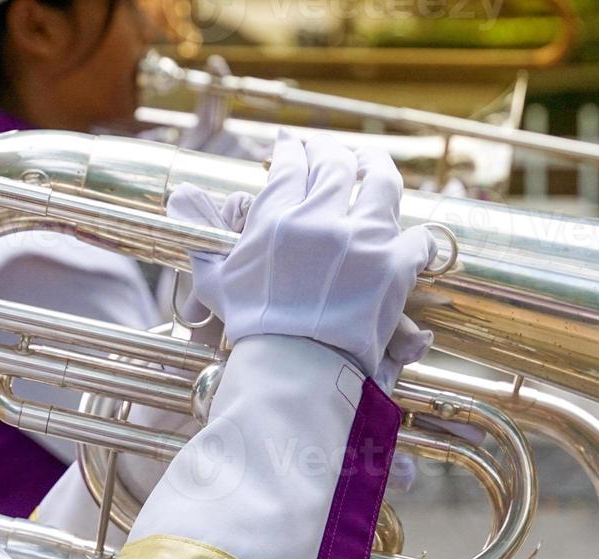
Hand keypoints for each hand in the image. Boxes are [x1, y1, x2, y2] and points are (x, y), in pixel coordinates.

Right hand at [167, 131, 436, 380]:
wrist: (294, 370)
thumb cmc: (253, 329)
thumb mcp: (216, 278)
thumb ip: (201, 233)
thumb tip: (180, 194)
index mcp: (277, 218)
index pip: (292, 164)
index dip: (295, 149)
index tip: (296, 147)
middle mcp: (320, 220)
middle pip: (335, 163)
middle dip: (334, 151)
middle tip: (335, 151)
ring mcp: (361, 240)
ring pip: (381, 181)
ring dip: (378, 168)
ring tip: (374, 166)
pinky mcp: (394, 267)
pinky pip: (418, 237)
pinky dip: (417, 238)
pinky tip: (412, 240)